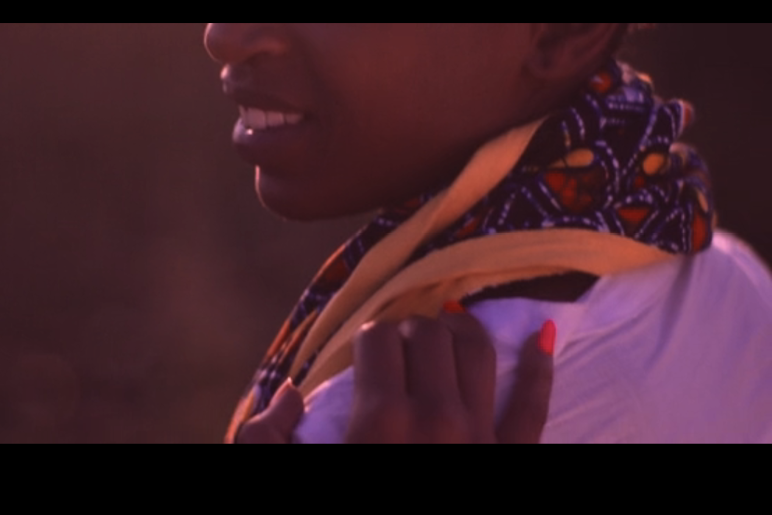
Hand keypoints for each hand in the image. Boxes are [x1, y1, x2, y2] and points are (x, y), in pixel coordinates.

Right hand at [235, 307, 554, 443]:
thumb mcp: (275, 477)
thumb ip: (263, 436)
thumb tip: (293, 393)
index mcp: (379, 421)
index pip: (378, 338)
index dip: (366, 340)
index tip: (363, 356)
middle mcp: (436, 419)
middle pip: (428, 336)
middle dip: (408, 332)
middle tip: (398, 352)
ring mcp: (481, 440)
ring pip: (479, 352)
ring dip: (460, 332)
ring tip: (447, 330)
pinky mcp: (510, 462)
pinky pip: (535, 405)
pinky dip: (541, 365)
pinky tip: (544, 336)